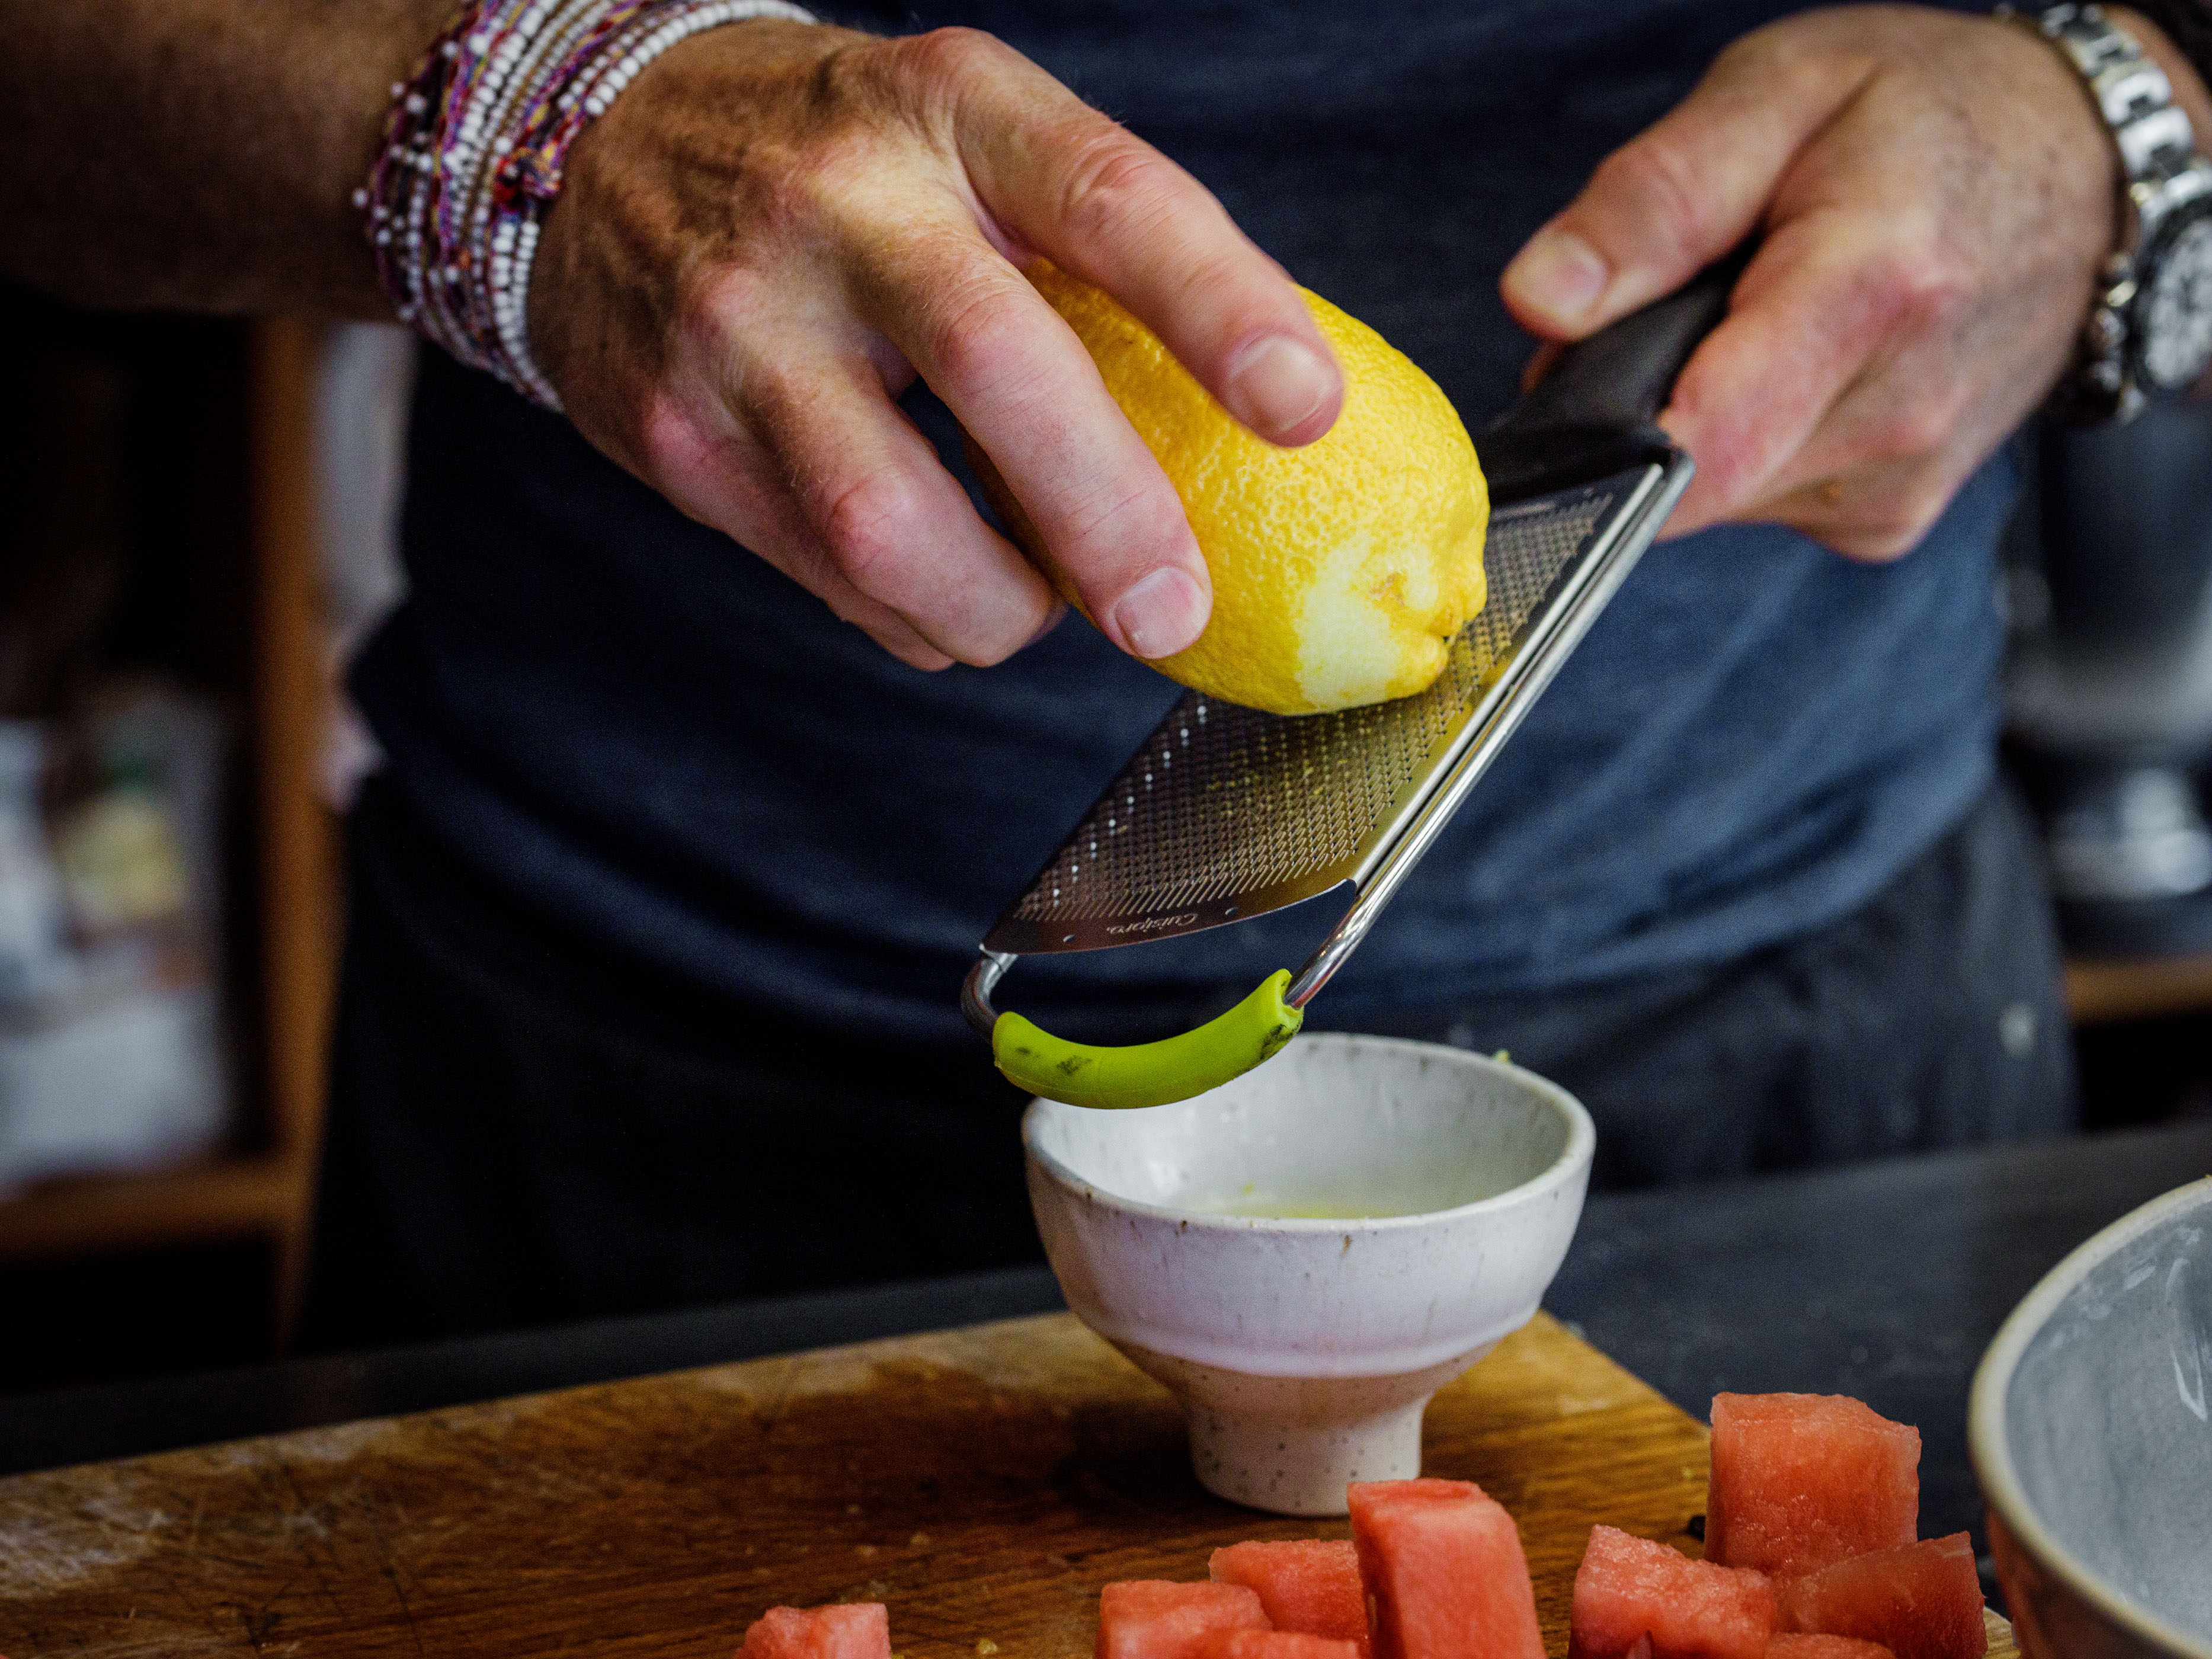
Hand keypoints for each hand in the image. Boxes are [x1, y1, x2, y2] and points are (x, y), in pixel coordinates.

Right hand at [526, 21, 1342, 669]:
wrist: (592, 151)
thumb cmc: (840, 162)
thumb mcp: (965, 139)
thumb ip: (1085, 251)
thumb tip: (1242, 428)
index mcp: (950, 110)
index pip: (1109, 199)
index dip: (1218, 307)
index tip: (1301, 408)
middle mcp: (838, 204)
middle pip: (996, 371)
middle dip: (1105, 517)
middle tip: (1172, 610)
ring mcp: (740, 325)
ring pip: (890, 523)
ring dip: (998, 607)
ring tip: (1042, 607)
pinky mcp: (677, 437)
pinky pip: (831, 578)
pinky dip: (918, 615)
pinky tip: (941, 589)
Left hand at [1500, 4, 2130, 560]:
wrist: (2081, 170)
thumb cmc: (1929, 114)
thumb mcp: (1779, 89)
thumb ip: (1651, 200)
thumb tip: (1539, 301)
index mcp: (1871, 292)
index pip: (1697, 443)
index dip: (1599, 439)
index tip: (1563, 393)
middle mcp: (1897, 414)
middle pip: (1679, 473)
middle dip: (1639, 401)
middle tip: (1676, 304)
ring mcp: (1897, 482)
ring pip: (1709, 494)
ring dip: (1695, 418)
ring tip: (1752, 322)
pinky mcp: (1883, 520)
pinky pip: (1755, 502)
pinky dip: (1745, 442)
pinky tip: (1793, 369)